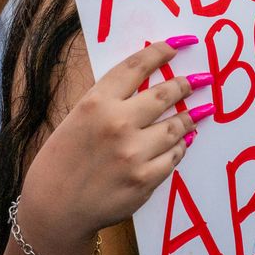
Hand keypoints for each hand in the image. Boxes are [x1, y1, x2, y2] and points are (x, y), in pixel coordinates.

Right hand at [19, 39, 208, 247]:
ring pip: (175, 127)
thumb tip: (146, 85)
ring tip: (201, 110)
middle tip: (200, 79)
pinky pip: (174, 157)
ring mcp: (133, 154)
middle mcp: (116, 124)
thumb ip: (109, 102)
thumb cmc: (61, 161)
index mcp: (95, 103)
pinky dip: (181, 147)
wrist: (53, 209)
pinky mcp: (144, 180)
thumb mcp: (77, 119)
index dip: (161, 52)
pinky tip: (184, 142)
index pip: (136, 66)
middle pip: (165, 94)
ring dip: (190, 117)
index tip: (178, 45)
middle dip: (186, 83)